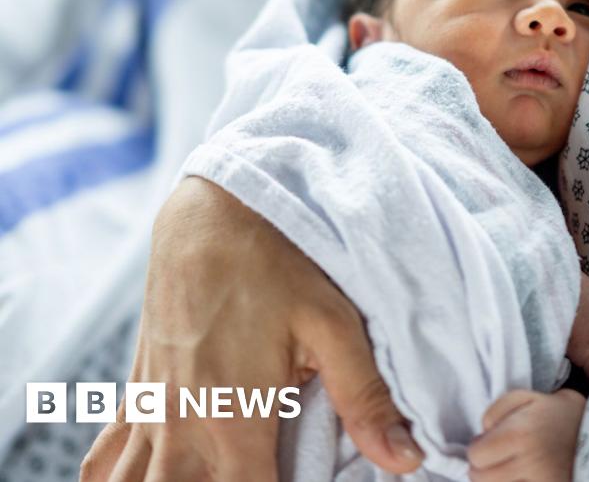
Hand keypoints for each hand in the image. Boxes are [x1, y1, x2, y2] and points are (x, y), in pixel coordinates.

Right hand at [80, 177, 423, 480]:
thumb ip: (366, 399)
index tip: (302, 481)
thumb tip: (404, 458)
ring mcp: (150, 410)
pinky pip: (106, 458)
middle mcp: (180, 425)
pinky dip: (122, 476)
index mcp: (233, 420)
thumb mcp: (333, 325)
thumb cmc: (275, 261)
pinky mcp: (136, 390)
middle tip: (267, 469)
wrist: (212, 211)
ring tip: (215, 472)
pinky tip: (157, 469)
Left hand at [467, 390, 584, 481]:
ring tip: (515, 469)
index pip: (476, 455)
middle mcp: (529, 462)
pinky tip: (526, 477)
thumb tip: (482, 434)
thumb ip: (497, 409)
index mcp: (519, 434)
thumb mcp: (528, 397)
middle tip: (503, 458)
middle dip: (486, 467)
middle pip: (480, 478)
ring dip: (500, 480)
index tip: (494, 443)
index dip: (481, 447)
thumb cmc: (561, 414)